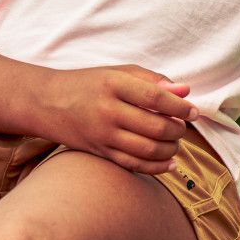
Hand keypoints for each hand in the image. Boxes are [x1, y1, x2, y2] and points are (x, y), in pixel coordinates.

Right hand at [33, 65, 196, 173]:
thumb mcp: (118, 72)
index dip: (179, 107)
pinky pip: (133, 164)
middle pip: (154, 127)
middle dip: (177, 130)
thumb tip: (185, 91)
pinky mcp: (99, 152)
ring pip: (147, 149)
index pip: (155, 98)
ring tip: (175, 142)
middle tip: (182, 127)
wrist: (46, 102)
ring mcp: (102, 134)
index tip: (193, 112)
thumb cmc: (88, 84)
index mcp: (113, 84)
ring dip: (171, 149)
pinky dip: (157, 167)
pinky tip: (170, 163)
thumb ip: (153, 80)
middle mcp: (107, 110)